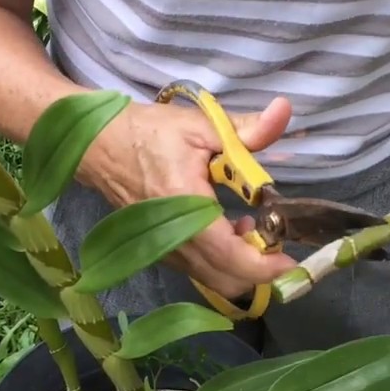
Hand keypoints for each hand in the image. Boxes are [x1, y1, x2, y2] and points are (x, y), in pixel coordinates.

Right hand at [79, 96, 297, 297]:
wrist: (98, 146)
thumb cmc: (147, 133)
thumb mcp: (200, 124)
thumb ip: (245, 128)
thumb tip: (284, 110)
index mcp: (184, 207)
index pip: (229, 254)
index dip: (264, 265)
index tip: (291, 260)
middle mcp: (173, 240)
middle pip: (226, 280)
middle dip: (259, 271)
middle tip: (278, 241)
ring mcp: (165, 252)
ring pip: (214, 280)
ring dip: (241, 266)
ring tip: (254, 230)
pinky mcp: (162, 253)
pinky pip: (200, 272)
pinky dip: (223, 263)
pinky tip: (231, 229)